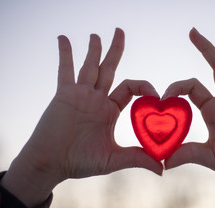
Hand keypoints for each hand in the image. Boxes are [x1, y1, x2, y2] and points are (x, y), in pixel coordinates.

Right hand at [1, 29, 162, 207]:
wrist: (51, 164)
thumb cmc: (80, 162)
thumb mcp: (114, 159)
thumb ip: (138, 159)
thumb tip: (163, 169)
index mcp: (110, 110)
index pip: (130, 88)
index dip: (144, 86)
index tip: (156, 94)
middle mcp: (97, 99)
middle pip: (109, 69)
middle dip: (115, 50)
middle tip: (120, 31)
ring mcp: (80, 95)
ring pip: (89, 66)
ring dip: (93, 49)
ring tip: (96, 34)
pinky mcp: (64, 95)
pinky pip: (65, 70)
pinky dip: (65, 54)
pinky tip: (63, 38)